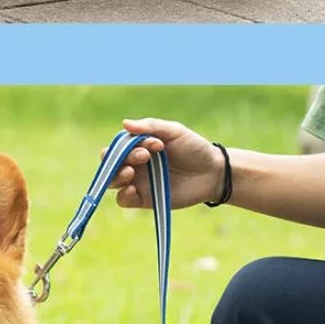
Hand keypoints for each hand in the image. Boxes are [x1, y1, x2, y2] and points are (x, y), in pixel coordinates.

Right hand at [106, 118, 224, 209]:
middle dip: (119, 159)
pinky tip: (132, 189)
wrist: (213, 173)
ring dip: (116, 176)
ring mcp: (139, 182)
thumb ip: (150, 126)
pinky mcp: (145, 199)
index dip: (126, 145)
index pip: (117, 146)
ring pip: (113, 181)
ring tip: (130, 172)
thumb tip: (124, 123)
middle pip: (111, 163)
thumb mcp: (174, 131)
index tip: (153, 143)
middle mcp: (135, 164)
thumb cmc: (194, 148)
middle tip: (144, 157)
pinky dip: (122, 195)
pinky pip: (123, 200)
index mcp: (139, 146)